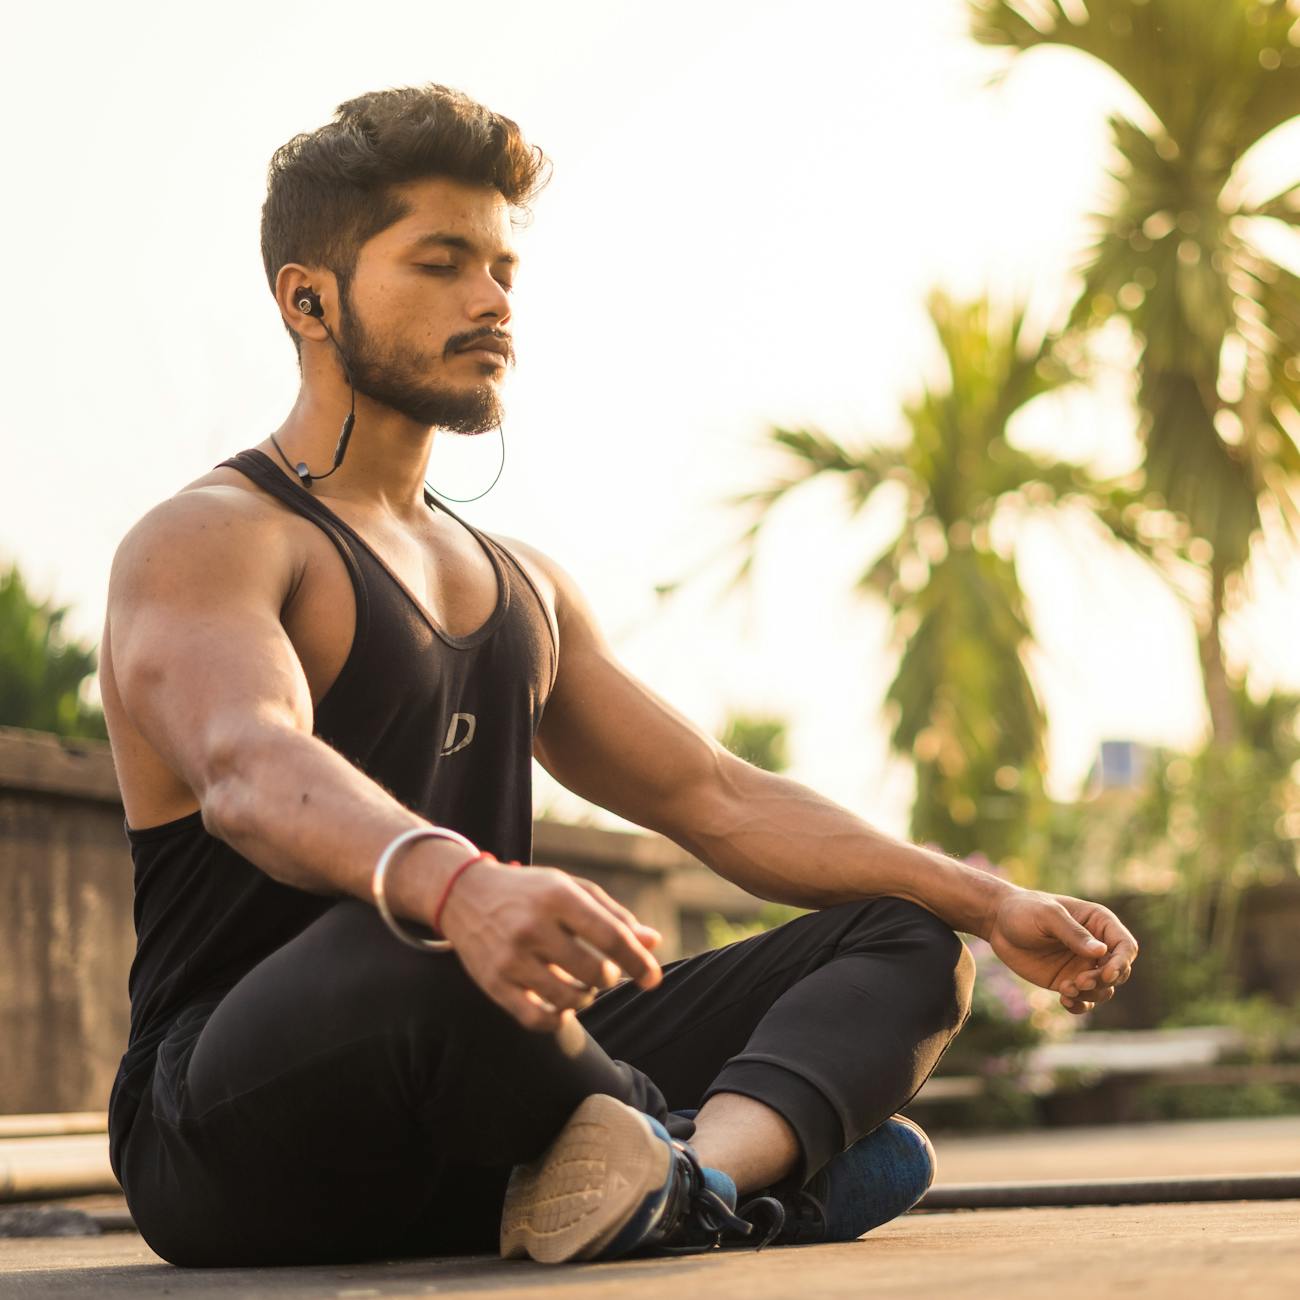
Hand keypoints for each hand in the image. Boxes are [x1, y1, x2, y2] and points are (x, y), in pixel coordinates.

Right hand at [437, 859, 662, 1031]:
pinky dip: (558, 1020)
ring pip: (569, 999)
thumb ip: (613, 915)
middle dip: (609, 978)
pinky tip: (562, 1006)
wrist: (463, 894)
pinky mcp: (493, 983)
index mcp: (557, 896)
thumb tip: (653, 942)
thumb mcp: (570, 889)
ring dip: (586, 998)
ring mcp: (510, 957)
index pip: (610, 936)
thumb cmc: (529, 892)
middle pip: (594, 971)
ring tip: (582, 986)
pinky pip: (537, 1019)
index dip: (639, 961)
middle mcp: (532, 926)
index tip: (653, 978)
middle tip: (604, 973)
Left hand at [988, 889, 1137, 1014]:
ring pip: (1104, 990)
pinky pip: (1085, 1000)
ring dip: (1090, 995)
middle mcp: (1096, 946)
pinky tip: (1065, 1000)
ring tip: (1065, 989)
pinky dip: (1080, 1005)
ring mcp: (1083, 965)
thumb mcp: (1047, 916)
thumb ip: (1073, 933)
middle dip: (1103, 981)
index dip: (1122, 963)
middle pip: (1120, 972)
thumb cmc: (1023, 910)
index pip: (1126, 947)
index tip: (1104, 974)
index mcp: (1098, 923)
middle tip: (1077, 982)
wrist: (998, 923)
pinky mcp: (1068, 980)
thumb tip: (1102, 951)